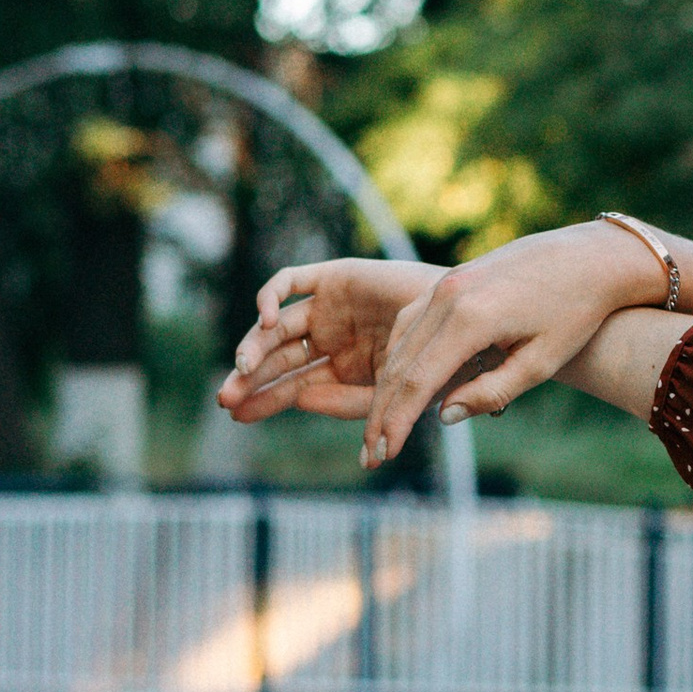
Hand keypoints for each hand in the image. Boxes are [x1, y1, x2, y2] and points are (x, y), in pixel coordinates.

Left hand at [219, 257, 440, 422]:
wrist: (466, 317)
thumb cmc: (440, 361)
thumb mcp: (386, 393)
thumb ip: (345, 403)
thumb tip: (300, 400)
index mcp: (345, 368)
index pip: (293, 386)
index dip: (265, 399)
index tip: (238, 415)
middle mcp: (333, 337)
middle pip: (279, 358)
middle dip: (250, 377)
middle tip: (226, 397)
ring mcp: (331, 305)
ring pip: (277, 324)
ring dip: (255, 344)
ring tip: (244, 366)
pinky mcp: (334, 275)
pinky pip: (291, 281)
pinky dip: (270, 296)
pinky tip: (266, 321)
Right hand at [361, 221, 671, 466]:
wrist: (589, 257)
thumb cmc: (574, 312)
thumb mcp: (540, 362)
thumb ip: (490, 392)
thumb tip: (443, 416)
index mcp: (471, 318)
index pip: (417, 381)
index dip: (396, 422)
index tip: (385, 455)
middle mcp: (447, 296)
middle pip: (399, 365)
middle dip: (382, 413)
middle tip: (372, 455)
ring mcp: (444, 284)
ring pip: (399, 343)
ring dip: (386, 388)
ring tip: (382, 428)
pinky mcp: (448, 280)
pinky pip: (410, 323)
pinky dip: (400, 358)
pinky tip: (400, 387)